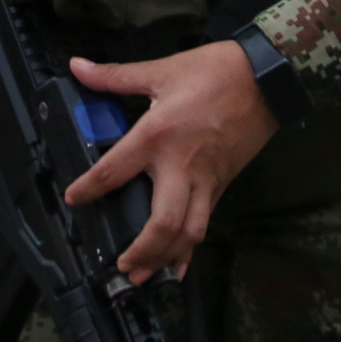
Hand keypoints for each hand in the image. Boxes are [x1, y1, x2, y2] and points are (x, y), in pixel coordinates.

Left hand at [64, 42, 278, 284]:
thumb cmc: (214, 71)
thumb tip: (76, 66)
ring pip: (188, 233)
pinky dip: (189, 248)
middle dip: (141, 251)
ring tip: (143, 275)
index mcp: (157, 135)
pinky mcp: (222, 184)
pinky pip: (205, 223)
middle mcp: (180, 166)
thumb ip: (114, 76)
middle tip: (120, 264)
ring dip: (165, 258)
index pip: (114, 172)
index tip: (73, 200)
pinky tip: (178, 266)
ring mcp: (205, 180)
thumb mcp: (161, 70)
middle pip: (161, 223)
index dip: (88, 190)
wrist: (266, 77)